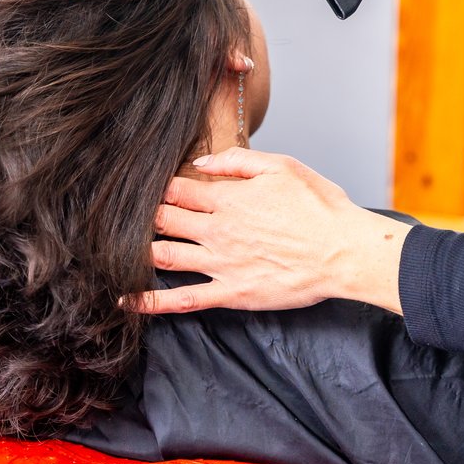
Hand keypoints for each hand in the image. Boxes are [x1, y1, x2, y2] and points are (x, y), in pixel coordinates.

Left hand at [130, 147, 410, 315]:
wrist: (344, 252)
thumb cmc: (320, 207)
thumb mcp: (283, 166)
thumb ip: (237, 161)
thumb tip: (201, 162)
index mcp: (228, 198)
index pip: (177, 189)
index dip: (160, 187)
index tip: (146, 186)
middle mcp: (217, 231)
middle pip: (163, 221)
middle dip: (145, 216)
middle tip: (127, 216)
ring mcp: (220, 265)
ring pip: (164, 257)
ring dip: (139, 251)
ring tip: (118, 251)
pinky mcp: (231, 294)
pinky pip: (183, 301)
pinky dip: (150, 302)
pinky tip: (125, 302)